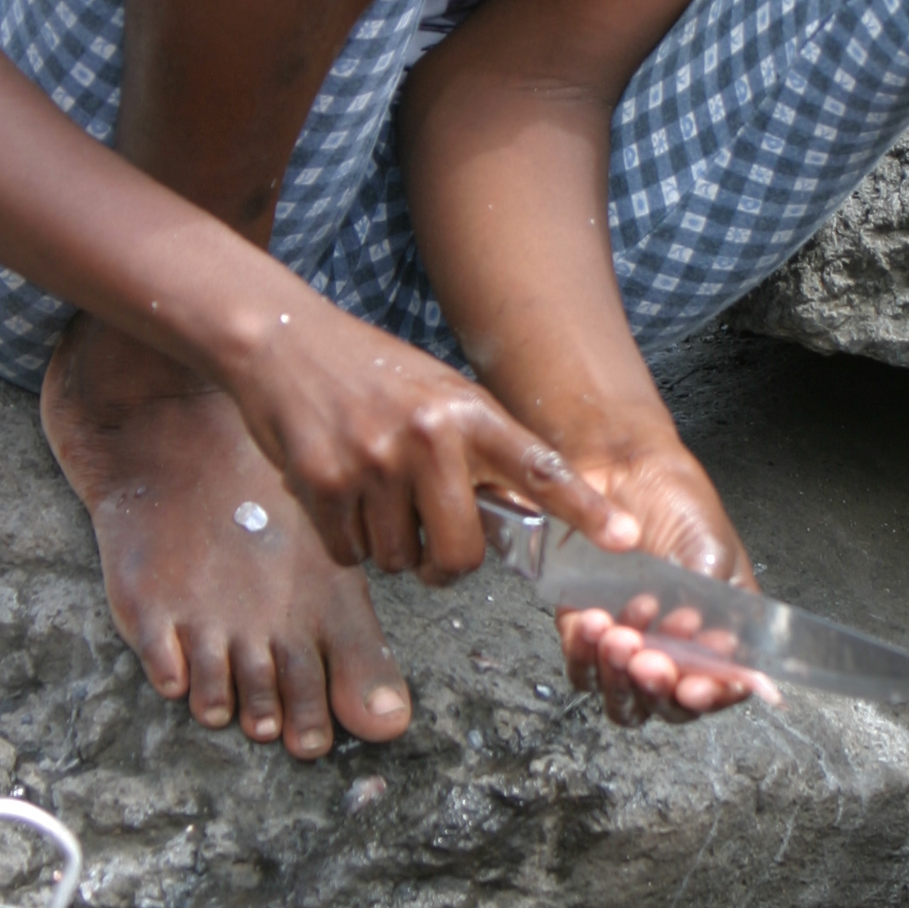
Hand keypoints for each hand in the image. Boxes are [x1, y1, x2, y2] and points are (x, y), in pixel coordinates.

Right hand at [225, 282, 638, 580]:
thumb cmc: (368, 373)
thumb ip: (477, 449)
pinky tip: (339, 495)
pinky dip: (345, 540)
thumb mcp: (440, 393)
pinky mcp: (322, 484)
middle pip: (461, 553)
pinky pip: (350, 555)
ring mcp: (374, 462)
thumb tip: (512, 517)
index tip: (625, 540)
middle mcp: (429, 437)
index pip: (540, 467)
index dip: (584, 510)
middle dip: (447, 565)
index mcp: (469, 412)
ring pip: (400, 561)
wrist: (284, 342)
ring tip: (374, 495)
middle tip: (433, 545)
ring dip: (389, 547)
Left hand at [553, 440, 766, 725]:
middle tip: (650, 660)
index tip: (693, 688)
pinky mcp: (585, 629)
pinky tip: (591, 621)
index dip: (709, 698)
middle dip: (656, 690)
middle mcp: (674, 649)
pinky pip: (580, 665)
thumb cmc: (679, 503)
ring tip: (618, 635)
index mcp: (719, 634)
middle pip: (665, 705)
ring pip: (620, 696)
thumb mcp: (712, 550)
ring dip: (617, 676)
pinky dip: (583, 652)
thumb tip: (716, 651)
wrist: (622, 467)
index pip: (722, 687)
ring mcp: (629, 643)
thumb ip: (716, 604)